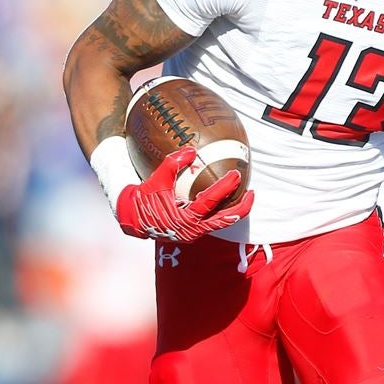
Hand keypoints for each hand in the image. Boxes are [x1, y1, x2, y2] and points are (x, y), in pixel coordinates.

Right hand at [115, 147, 253, 242]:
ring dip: (235, 210)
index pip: (210, 202)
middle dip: (242, 207)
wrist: (132, 218)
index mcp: (184, 220)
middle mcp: (193, 230)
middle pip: (226, 221)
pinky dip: (223, 211)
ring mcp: (194, 233)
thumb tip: (191, 150)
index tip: (235, 174)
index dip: (224, 188)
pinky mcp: (193, 232)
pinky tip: (227, 198)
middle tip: (251, 191)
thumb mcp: (156, 180)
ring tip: (246, 195)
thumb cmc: (144, 199)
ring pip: (222, 223)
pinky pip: (214, 222)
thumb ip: (172, 164)